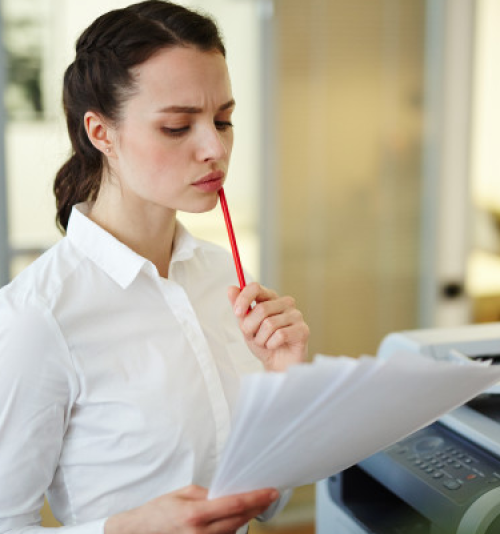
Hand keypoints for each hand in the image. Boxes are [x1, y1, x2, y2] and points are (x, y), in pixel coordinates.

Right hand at [105, 485, 278, 533]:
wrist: (141, 531)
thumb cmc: (159, 510)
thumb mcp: (184, 493)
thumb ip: (208, 494)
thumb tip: (228, 493)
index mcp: (195, 515)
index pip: (234, 505)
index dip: (255, 498)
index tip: (270, 492)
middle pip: (239, 520)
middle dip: (257, 507)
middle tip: (269, 496)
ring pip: (234, 531)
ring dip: (246, 517)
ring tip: (255, 503)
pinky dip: (233, 527)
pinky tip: (236, 517)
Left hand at [228, 282, 308, 370]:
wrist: (276, 364)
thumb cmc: (263, 342)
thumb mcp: (246, 326)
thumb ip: (239, 308)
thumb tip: (231, 289)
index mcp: (270, 298)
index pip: (256, 287)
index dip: (244, 299)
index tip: (237, 312)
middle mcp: (285, 303)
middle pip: (261, 309)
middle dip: (251, 327)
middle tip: (253, 336)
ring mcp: (296, 315)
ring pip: (269, 324)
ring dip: (261, 339)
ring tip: (265, 342)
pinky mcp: (303, 329)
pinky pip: (280, 335)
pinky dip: (271, 344)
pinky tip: (274, 346)